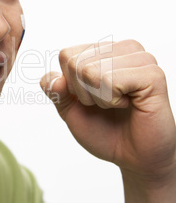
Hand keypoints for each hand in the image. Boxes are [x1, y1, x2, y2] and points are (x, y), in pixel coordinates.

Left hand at [40, 40, 175, 200]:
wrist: (132, 156)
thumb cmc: (104, 130)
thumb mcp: (69, 110)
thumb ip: (55, 91)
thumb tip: (54, 79)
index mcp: (103, 51)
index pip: (66, 55)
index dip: (71, 84)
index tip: (91, 98)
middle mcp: (122, 49)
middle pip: (75, 62)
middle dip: (84, 93)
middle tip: (106, 104)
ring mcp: (139, 59)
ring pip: (89, 70)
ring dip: (99, 97)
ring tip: (118, 103)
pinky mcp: (152, 74)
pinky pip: (110, 80)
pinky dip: (112, 99)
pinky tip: (129, 104)